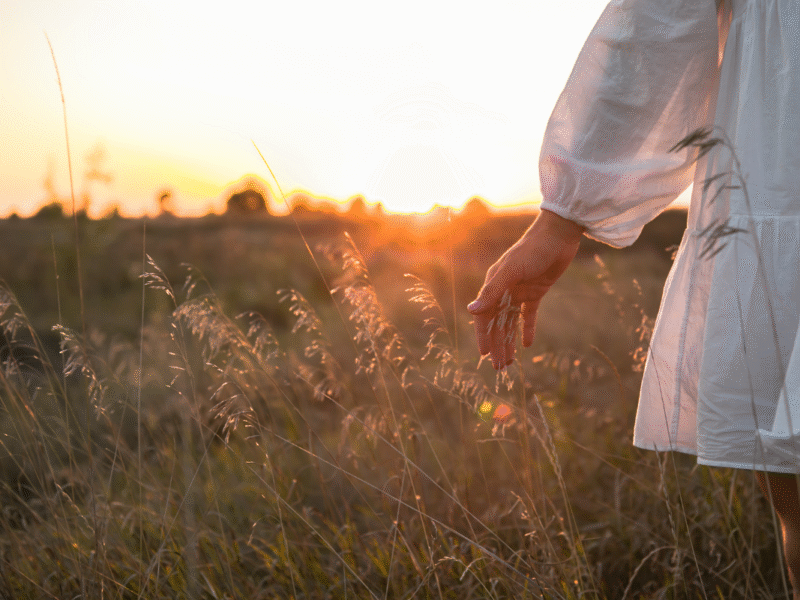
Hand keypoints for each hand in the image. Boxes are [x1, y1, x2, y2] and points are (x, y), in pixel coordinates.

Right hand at [468, 210, 583, 368]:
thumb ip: (491, 292)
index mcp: (494, 284)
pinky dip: (527, 328)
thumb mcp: (510, 271)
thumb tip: (470, 311)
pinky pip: (529, 314)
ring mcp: (520, 291)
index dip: (484, 336)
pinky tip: (527, 344)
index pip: (485, 316)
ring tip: (510, 362)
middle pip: (498, 323)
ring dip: (509, 341)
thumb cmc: (531, 250)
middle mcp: (504, 290)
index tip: (485, 355)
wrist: (558, 236)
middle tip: (499, 367)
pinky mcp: (537, 291)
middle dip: (497, 345)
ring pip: (511, 322)